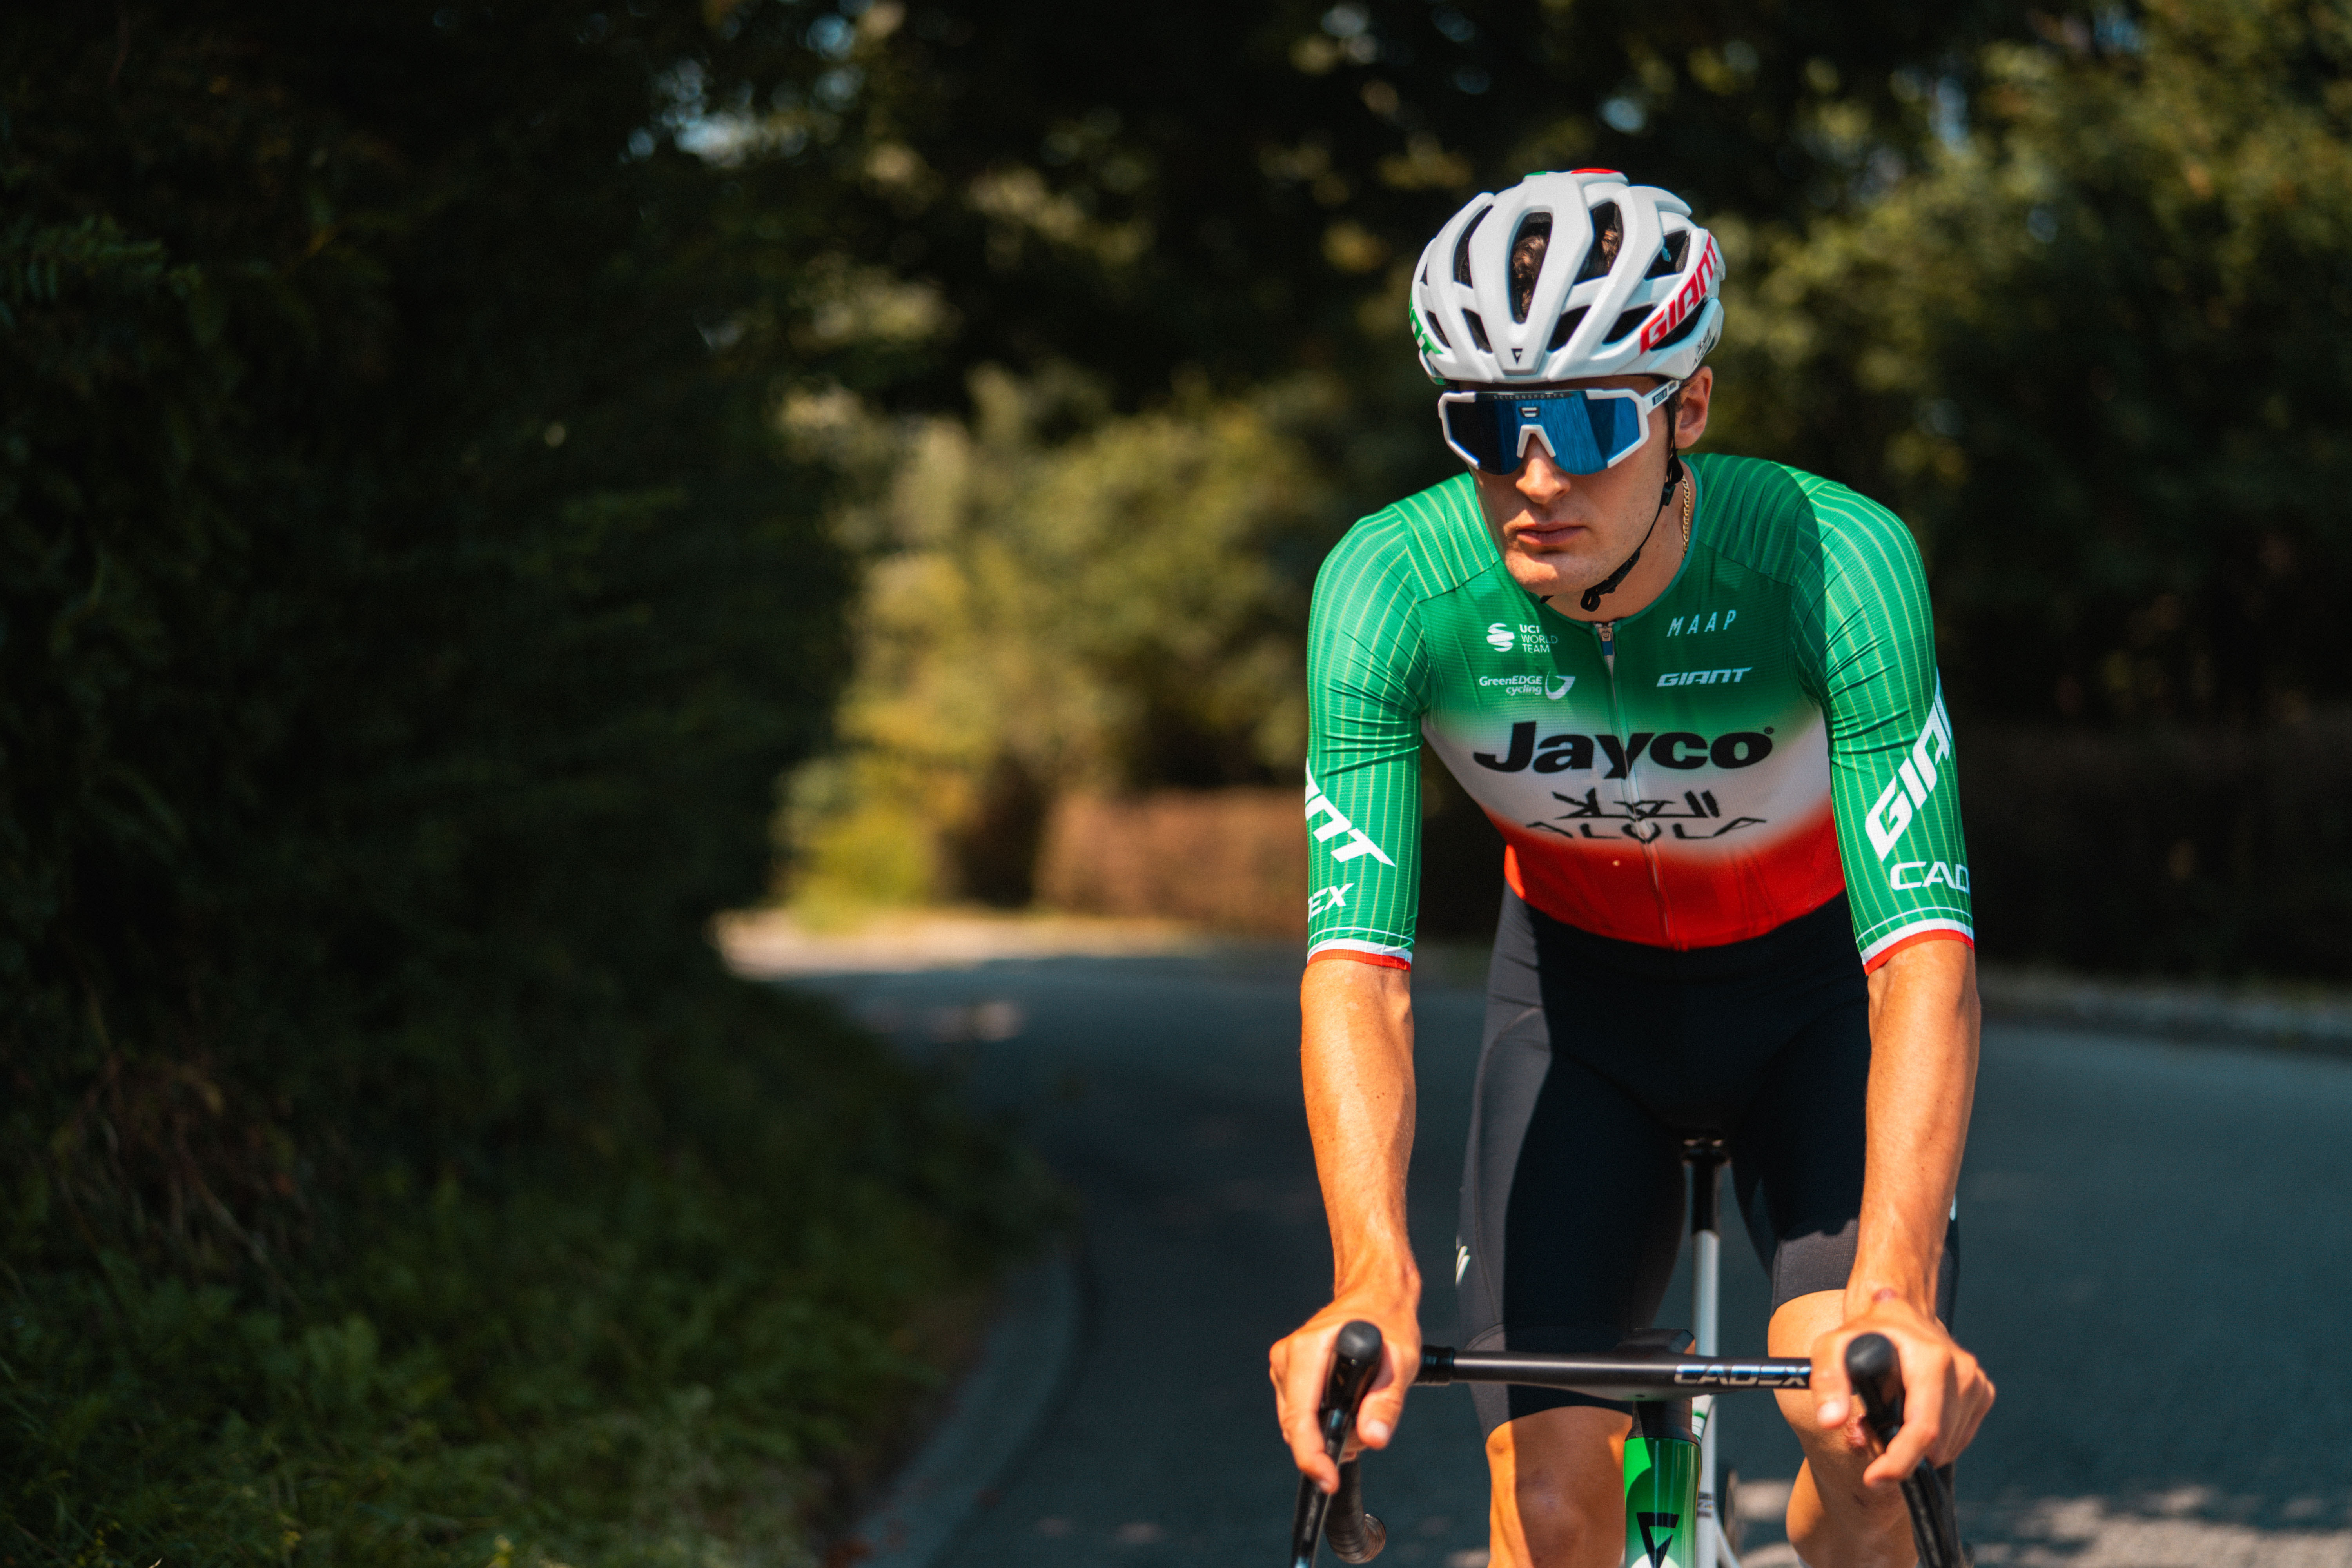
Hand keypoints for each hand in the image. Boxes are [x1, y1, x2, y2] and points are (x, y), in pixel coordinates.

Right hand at [1268, 1292, 1419, 1492]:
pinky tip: (1347, 1407)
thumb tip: (1373, 1439)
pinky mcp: (1288, 1372)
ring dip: (1328, 1432)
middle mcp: (1288, 1356)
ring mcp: (1284, 1364)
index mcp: (1309, 1349)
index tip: (1328, 1479)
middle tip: (1368, 1432)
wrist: (1375, 1294)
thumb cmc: (1388, 1320)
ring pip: (1296, 1422)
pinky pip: (1299, 1412)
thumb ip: (1387, 1402)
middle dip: (1329, 1444)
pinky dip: (1322, 1420)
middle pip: (1296, 1425)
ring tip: (1364, 1412)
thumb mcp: (1400, 1360)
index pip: (1300, 1415)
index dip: (1312, 1454)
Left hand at [1807, 1291, 1994, 1485]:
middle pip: (1937, 1444)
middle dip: (1902, 1455)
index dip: (1899, 1461)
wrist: (1900, 1311)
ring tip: (1890, 1416)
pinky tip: (1912, 1413)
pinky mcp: (1983, 1393)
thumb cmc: (1865, 1331)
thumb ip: (1828, 1381)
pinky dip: (1934, 1439)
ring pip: (1948, 1446)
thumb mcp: (1833, 1346)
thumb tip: (1830, 1422)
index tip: (1875, 1478)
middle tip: (1871, 1434)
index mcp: (1932, 1359)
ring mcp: (1977, 1383)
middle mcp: (1962, 1371)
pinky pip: (1958, 1438)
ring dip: (1917, 1447)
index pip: (1923, 1428)